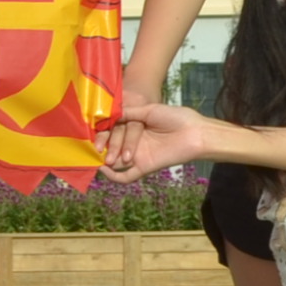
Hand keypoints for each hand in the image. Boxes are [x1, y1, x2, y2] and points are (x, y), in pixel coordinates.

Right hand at [99, 99, 214, 178]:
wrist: (195, 132)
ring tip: (96, 155)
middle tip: (94, 146)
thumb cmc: (176, 117)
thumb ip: (128, 112)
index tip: (91, 127)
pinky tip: (104, 169)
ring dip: (104, 160)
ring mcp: (137, 155)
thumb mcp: (149, 109)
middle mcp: (133, 142)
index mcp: (133, 127)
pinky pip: (125, 176)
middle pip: (110, 146)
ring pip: (115, 161)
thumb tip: (106, 113)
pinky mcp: (143, 167)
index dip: (101, 131)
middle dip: (100, 146)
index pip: (111, 130)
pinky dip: (113, 176)